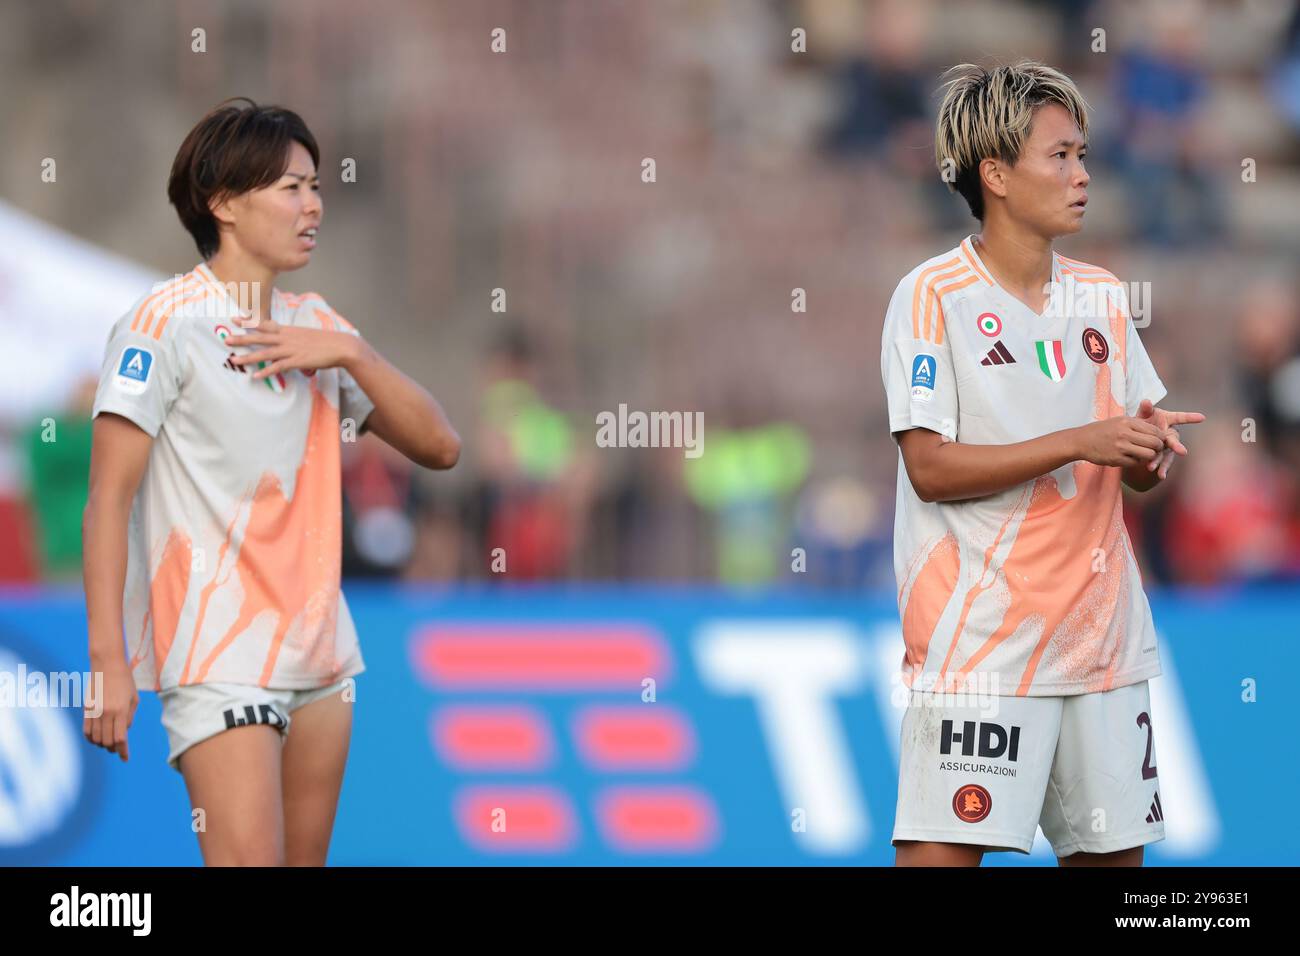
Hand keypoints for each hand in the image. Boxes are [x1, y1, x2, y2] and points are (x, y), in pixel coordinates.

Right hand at [84, 655, 136, 761]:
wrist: (107, 664)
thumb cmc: (125, 681)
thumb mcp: (134, 699)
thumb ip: (129, 718)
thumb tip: (123, 732)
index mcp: (121, 711)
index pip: (120, 738)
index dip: (123, 751)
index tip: (125, 759)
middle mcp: (106, 713)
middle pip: (107, 741)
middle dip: (113, 749)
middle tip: (118, 749)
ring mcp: (94, 711)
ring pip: (95, 738)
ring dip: (102, 744)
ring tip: (109, 743)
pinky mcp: (86, 709)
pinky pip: (86, 730)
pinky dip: (91, 738)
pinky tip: (97, 739)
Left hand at [227, 316, 360, 379]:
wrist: (340, 346)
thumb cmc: (326, 342)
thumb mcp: (307, 336)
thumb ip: (295, 339)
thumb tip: (290, 345)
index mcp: (288, 330)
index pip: (264, 324)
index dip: (249, 322)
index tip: (235, 319)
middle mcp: (286, 338)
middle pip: (259, 338)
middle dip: (241, 338)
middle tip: (226, 338)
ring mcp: (290, 350)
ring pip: (264, 353)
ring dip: (248, 357)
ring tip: (234, 360)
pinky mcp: (296, 361)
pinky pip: (277, 367)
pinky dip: (266, 371)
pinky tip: (255, 375)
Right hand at [1075, 415, 1165, 466]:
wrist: (1081, 441)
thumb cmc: (1101, 430)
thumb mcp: (1118, 421)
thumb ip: (1137, 424)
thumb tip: (1156, 431)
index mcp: (1127, 421)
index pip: (1155, 430)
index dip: (1160, 437)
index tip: (1158, 440)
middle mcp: (1125, 433)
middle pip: (1155, 442)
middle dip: (1158, 448)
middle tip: (1154, 449)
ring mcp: (1120, 446)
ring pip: (1149, 454)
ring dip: (1149, 457)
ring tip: (1143, 455)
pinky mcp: (1116, 459)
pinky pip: (1136, 463)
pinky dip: (1136, 462)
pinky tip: (1130, 458)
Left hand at [1135, 398, 1205, 479]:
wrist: (1137, 433)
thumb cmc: (1143, 420)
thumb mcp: (1143, 414)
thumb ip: (1145, 409)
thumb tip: (1146, 402)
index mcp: (1168, 420)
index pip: (1180, 417)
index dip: (1190, 417)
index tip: (1202, 417)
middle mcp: (1170, 433)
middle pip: (1174, 439)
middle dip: (1177, 445)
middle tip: (1182, 451)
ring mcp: (1167, 445)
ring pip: (1168, 453)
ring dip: (1164, 461)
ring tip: (1162, 469)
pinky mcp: (1162, 454)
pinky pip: (1163, 462)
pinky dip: (1162, 468)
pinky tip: (1161, 475)